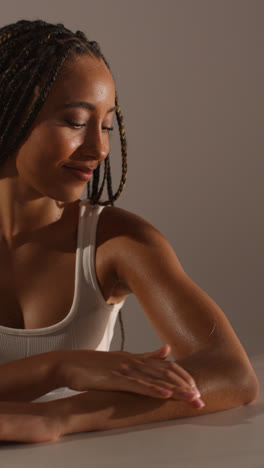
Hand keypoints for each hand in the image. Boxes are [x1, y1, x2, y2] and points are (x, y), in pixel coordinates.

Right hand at [61, 345, 203, 406]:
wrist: (69, 364)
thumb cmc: (94, 365)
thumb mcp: (124, 359)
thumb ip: (146, 356)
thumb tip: (168, 350)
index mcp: (137, 358)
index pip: (167, 366)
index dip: (183, 376)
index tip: (196, 388)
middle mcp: (134, 361)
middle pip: (166, 372)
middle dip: (185, 385)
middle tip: (200, 399)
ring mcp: (125, 369)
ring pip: (156, 379)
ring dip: (175, 390)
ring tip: (192, 398)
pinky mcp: (115, 378)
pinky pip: (137, 385)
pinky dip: (153, 390)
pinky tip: (165, 395)